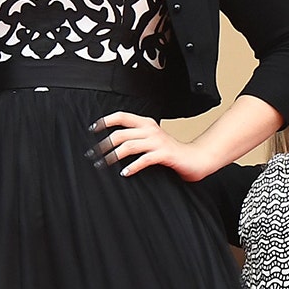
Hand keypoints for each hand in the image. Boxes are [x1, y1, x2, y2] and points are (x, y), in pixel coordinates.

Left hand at [88, 112, 219, 180]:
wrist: (196, 158)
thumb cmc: (170, 151)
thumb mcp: (151, 139)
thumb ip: (135, 137)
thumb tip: (111, 142)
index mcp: (146, 123)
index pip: (121, 116)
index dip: (105, 121)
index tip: (92, 130)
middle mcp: (150, 129)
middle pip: (120, 134)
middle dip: (103, 145)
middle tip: (93, 155)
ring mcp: (158, 141)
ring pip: (128, 146)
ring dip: (113, 156)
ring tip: (103, 164)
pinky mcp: (164, 154)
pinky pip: (144, 159)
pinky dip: (132, 166)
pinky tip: (124, 172)